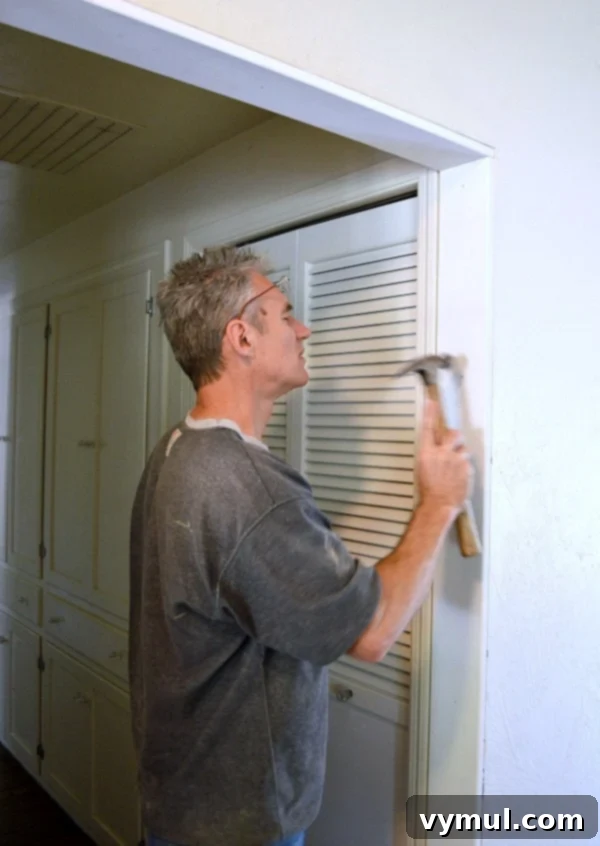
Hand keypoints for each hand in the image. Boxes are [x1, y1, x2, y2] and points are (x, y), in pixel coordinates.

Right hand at [417, 399, 472, 513]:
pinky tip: (458, 478)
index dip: (430, 414)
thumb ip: (432, 454)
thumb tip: (439, 446)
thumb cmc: (428, 489)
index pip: (428, 428)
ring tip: (454, 470)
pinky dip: (464, 469)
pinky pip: (468, 463)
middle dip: (455, 438)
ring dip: (460, 456)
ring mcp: (456, 460)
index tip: (431, 402)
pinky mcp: (466, 468)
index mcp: (426, 452)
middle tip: (453, 447)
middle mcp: (441, 453)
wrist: (438, 504)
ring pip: (464, 450)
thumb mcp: (423, 468)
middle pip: (454, 434)